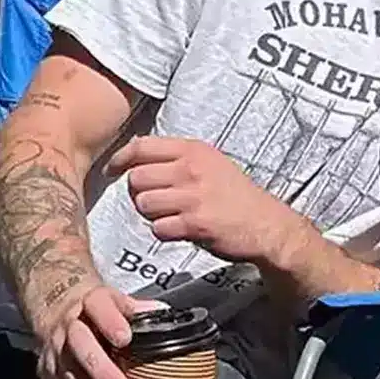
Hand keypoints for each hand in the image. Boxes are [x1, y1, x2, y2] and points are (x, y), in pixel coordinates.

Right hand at [29, 274, 158, 378]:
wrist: (55, 307)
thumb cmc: (95, 309)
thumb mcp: (115, 300)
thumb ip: (138, 310)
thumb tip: (163, 314)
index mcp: (90, 303)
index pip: (98, 307)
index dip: (110, 322)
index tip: (125, 338)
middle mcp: (69, 328)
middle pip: (81, 348)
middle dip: (102, 373)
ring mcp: (57, 353)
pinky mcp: (50, 375)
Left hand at [108, 135, 297, 266]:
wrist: (266, 225)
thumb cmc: (235, 195)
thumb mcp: (210, 162)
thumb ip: (178, 158)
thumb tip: (137, 158)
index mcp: (193, 150)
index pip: (141, 146)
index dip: (120, 159)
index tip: (113, 170)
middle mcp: (191, 169)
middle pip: (136, 178)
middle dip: (138, 192)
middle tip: (154, 200)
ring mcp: (193, 196)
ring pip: (143, 204)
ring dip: (150, 214)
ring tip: (169, 215)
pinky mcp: (195, 224)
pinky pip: (158, 228)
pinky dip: (164, 232)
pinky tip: (181, 229)